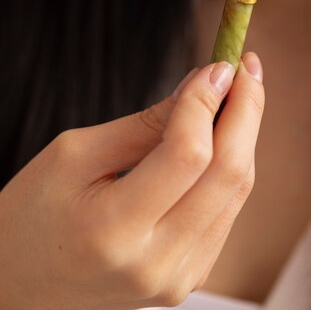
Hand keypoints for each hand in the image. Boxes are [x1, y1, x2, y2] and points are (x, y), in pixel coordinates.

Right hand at [0, 52, 263, 309]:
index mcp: (115, 231)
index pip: (188, 154)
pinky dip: (230, 165)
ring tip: (238, 91)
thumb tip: (203, 85)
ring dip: (244, 134)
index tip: (217, 64)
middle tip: (246, 66)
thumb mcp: (74, 155)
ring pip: (236, 191)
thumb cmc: (32, 215)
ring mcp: (178, 277)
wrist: (21, 288)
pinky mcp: (188, 277)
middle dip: (247, 110)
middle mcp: (157, 263)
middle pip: (229, 173)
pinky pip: (225, 211)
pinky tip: (223, 134)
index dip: (208, 101)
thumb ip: (144, 124)